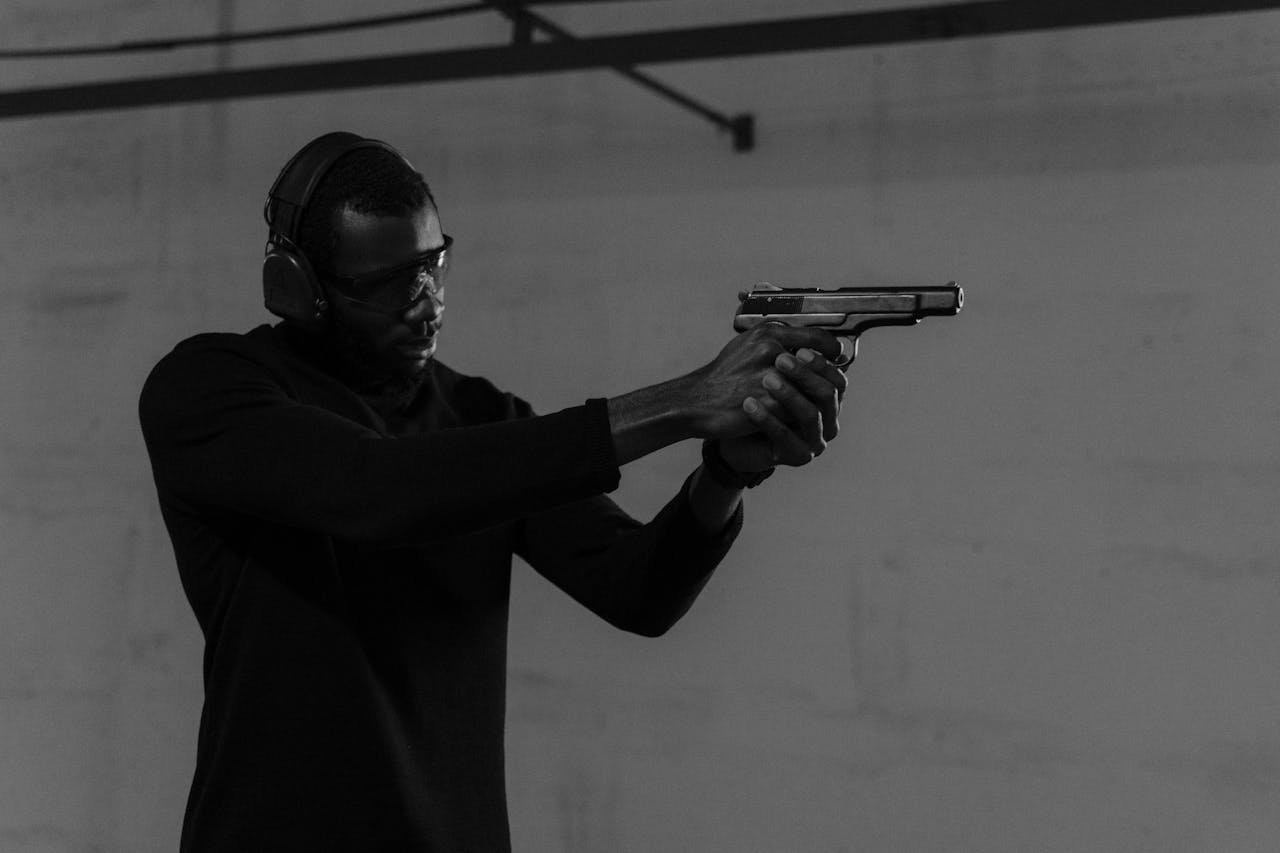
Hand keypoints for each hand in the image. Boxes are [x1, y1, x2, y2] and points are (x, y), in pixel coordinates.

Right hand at [691, 324, 843, 440]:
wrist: (697, 401)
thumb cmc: (723, 374)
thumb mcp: (748, 345)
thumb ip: (777, 340)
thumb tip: (806, 343)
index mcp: (768, 333)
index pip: (815, 337)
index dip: (831, 348)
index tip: (836, 356)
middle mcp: (771, 350)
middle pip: (818, 363)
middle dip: (827, 375)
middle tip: (833, 382)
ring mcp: (770, 376)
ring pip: (810, 387)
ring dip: (815, 396)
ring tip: (816, 401)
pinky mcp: (768, 403)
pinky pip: (796, 409)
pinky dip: (799, 413)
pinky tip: (798, 416)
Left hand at [718, 345, 847, 471]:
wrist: (733, 428)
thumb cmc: (758, 397)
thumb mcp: (774, 372)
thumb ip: (790, 354)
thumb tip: (799, 328)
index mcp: (828, 398)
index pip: (837, 378)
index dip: (821, 363)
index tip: (799, 348)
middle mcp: (828, 420)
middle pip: (827, 395)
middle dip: (804, 375)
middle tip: (780, 360)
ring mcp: (815, 440)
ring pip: (810, 415)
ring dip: (789, 395)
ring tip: (766, 380)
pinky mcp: (797, 455)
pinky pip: (785, 437)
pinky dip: (768, 419)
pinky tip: (750, 405)